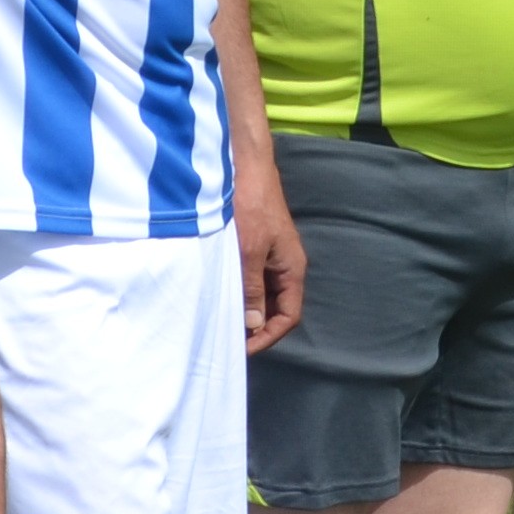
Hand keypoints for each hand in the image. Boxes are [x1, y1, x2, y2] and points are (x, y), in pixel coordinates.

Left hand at [232, 160, 305, 355]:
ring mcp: (272, 256)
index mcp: (292, 269)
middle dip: (255, 326)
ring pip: (263, 294)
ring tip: (222, 318)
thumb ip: (251, 289)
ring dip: (246, 308)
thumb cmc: (250, 206)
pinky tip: (222, 292)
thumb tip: (254, 325)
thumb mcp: (249, 252)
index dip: (268, 336)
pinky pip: (253, 277)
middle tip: (228, 336)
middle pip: (276, 308)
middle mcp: (286, 266)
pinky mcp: (258, 246)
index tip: (242, 347)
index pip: (288, 316)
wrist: (245, 166)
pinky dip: (240, 290)